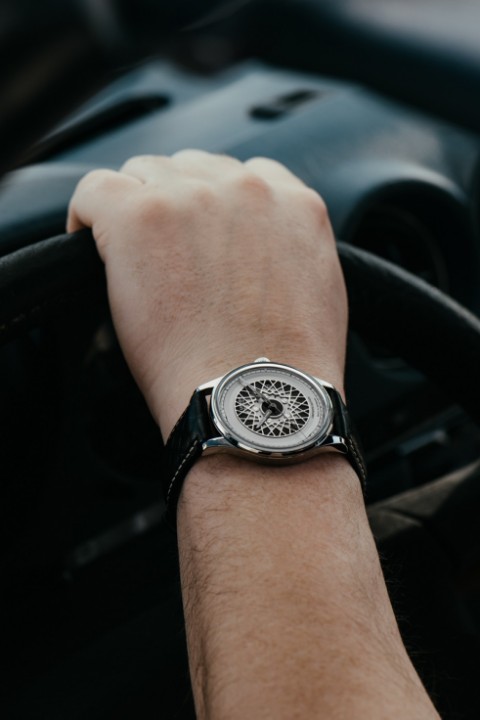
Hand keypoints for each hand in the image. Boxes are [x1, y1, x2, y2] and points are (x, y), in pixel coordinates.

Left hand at [67, 150, 347, 438]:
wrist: (254, 398)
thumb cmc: (285, 369)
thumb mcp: (319, 293)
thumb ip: (291, 251)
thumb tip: (261, 253)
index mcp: (294, 203)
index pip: (242, 175)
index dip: (213, 206)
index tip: (197, 236)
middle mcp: (246, 188)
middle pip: (190, 170)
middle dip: (176, 206)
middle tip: (164, 256)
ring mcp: (191, 197)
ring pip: (143, 174)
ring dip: (136, 209)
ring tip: (131, 258)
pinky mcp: (140, 216)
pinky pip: (95, 190)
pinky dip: (87, 215)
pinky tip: (89, 245)